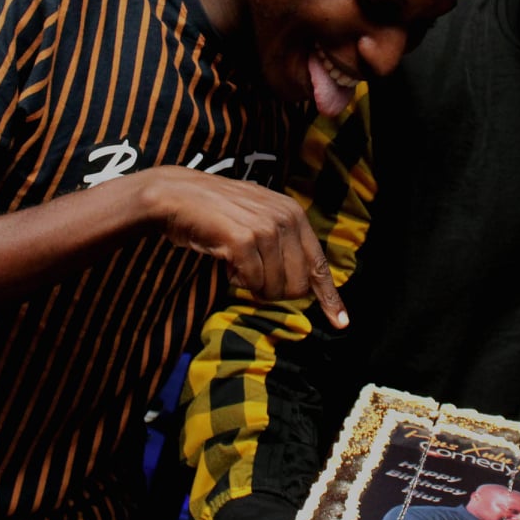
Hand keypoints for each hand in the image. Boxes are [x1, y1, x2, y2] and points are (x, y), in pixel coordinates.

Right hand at [139, 169, 347, 327]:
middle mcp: (285, 219)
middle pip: (298, 285)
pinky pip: (252, 282)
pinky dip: (238, 281)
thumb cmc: (218, 212)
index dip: (329, 297)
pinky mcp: (244, 240)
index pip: (319, 264)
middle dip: (276, 292)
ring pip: (275, 287)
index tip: (340, 322)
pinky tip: (226, 263)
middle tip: (253, 279)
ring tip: (236, 263)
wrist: (178, 196)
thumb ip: (284, 243)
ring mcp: (265, 229)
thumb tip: (304, 284)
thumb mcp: (260, 217)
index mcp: (294, 214)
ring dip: (253, 285)